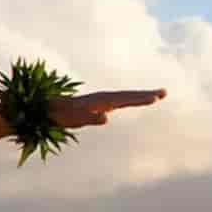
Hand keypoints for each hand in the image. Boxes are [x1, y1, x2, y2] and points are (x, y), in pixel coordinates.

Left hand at [52, 87, 166, 128]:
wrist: (48, 109)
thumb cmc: (62, 114)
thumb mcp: (76, 119)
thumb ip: (90, 118)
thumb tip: (106, 118)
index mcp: (101, 100)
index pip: (125, 99)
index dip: (140, 98)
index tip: (155, 98)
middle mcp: (104, 98)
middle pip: (129, 95)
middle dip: (146, 94)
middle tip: (164, 93)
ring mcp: (103, 101)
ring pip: (126, 98)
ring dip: (141, 96)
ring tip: (157, 96)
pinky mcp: (100, 105)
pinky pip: (120, 102)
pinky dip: (132, 101)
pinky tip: (136, 102)